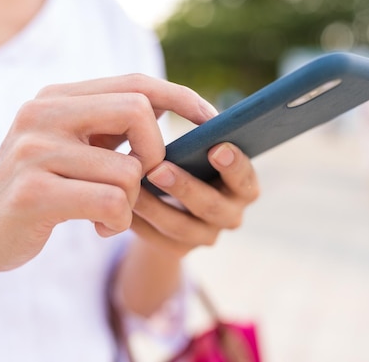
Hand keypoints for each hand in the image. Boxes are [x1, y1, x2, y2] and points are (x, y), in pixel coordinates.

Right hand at [0, 74, 216, 274]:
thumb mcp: (70, 147)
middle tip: (146, 179)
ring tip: (109, 212)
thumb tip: (171, 109)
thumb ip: (109, 125)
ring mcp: (35, 151)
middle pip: (138, 110)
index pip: (135, 83)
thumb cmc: (39, 190)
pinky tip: (98, 227)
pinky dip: (117, 222)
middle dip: (157, 153)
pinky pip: (112, 203)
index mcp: (56, 98)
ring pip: (129, 169)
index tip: (212, 119)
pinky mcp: (34, 192)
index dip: (181, 98)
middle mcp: (42, 113)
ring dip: (131, 200)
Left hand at [131, 142, 259, 257]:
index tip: (215, 147)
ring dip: (155, 206)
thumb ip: (205, 133)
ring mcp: (205, 236)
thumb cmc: (189, 158)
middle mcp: (230, 214)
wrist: (173, 198)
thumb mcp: (199, 146)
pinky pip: (156, 239)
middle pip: (211, 207)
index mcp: (243, 186)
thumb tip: (205, 118)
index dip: (234, 165)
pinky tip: (123, 203)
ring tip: (132, 186)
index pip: (245, 179)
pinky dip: (139, 221)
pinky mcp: (178, 250)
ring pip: (180, 226)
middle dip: (185, 187)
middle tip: (159, 168)